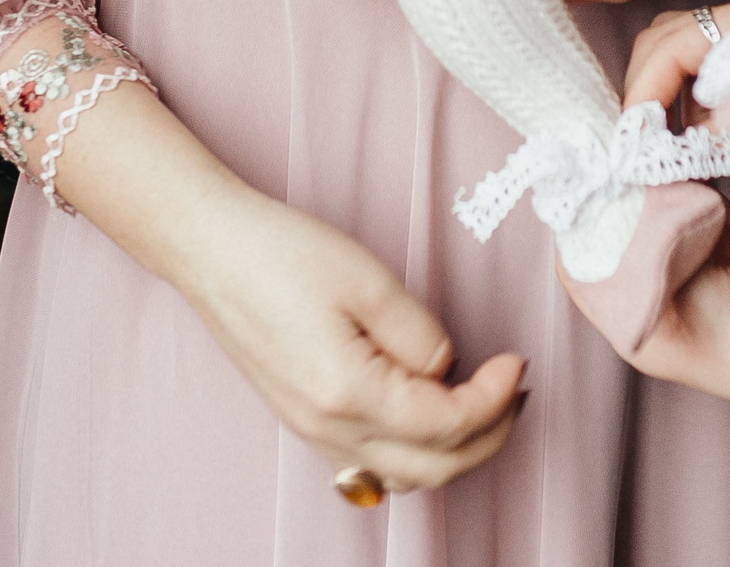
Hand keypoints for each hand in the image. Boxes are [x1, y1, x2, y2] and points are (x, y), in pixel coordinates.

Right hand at [168, 182, 527, 493]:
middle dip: (489, 437)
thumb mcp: (369, 280)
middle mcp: (328, 427)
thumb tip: (447, 371)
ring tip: (484, 405)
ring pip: (403, 476)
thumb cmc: (281, 254)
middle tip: (515, 394)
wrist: (213, 252)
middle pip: (433, 469)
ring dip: (454, 451)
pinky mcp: (305, 421)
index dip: (495, 399)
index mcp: (348, 392)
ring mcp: (312, 431)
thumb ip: (421, 335)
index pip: (447, 424)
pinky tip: (429, 412)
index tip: (517, 363)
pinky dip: (415, 452)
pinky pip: (372, 463)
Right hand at [623, 8, 729, 167]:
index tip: (633, 140)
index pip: (671, 44)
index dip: (643, 92)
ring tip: (664, 146)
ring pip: (688, 52)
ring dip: (668, 95)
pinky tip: (700, 137)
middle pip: (667, 40)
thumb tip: (678, 153)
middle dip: (644, 90)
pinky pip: (716, 67)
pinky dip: (695, 98)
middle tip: (639, 145)